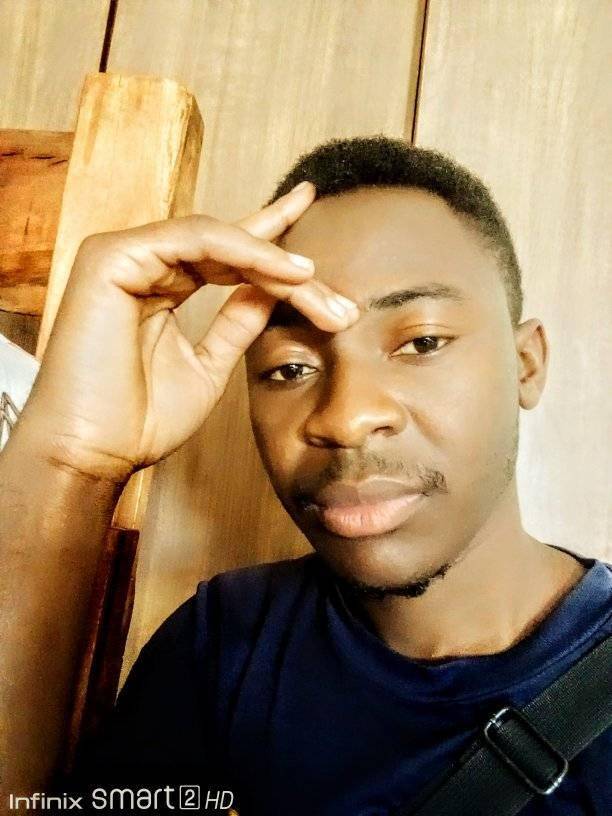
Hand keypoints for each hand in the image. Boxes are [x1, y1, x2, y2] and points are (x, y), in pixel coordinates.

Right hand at [18, 182, 358, 482]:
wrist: (94, 453)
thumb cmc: (139, 421)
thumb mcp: (207, 365)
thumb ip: (236, 322)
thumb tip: (274, 290)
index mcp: (160, 285)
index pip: (224, 253)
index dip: (271, 235)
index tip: (312, 211)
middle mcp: (143, 262)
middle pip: (232, 248)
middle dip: (291, 271)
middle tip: (341, 302)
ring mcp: (126, 254)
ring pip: (219, 239)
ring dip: (274, 262)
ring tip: (316, 287)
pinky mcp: (114, 255)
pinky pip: (194, 239)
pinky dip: (244, 252)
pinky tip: (284, 273)